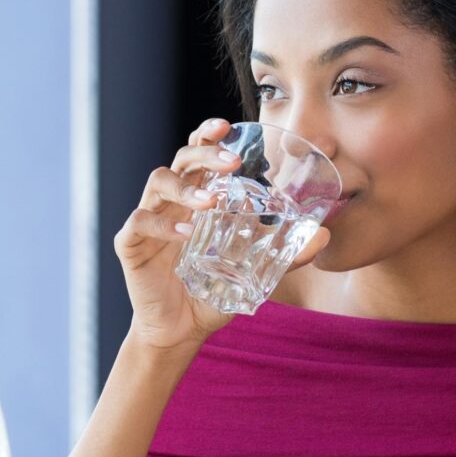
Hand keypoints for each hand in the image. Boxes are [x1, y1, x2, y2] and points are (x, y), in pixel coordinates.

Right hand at [114, 118, 330, 349]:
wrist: (182, 330)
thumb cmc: (214, 292)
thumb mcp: (255, 272)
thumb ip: (286, 254)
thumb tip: (324, 236)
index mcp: (197, 198)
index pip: (200, 155)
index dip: (209, 135)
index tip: (227, 126)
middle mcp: (172, 202)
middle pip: (182, 160)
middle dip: (205, 153)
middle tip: (232, 162)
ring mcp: (150, 220)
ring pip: (158, 182)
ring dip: (186, 187)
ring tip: (211, 202)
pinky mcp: (132, 245)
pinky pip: (140, 223)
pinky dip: (163, 225)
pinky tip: (185, 235)